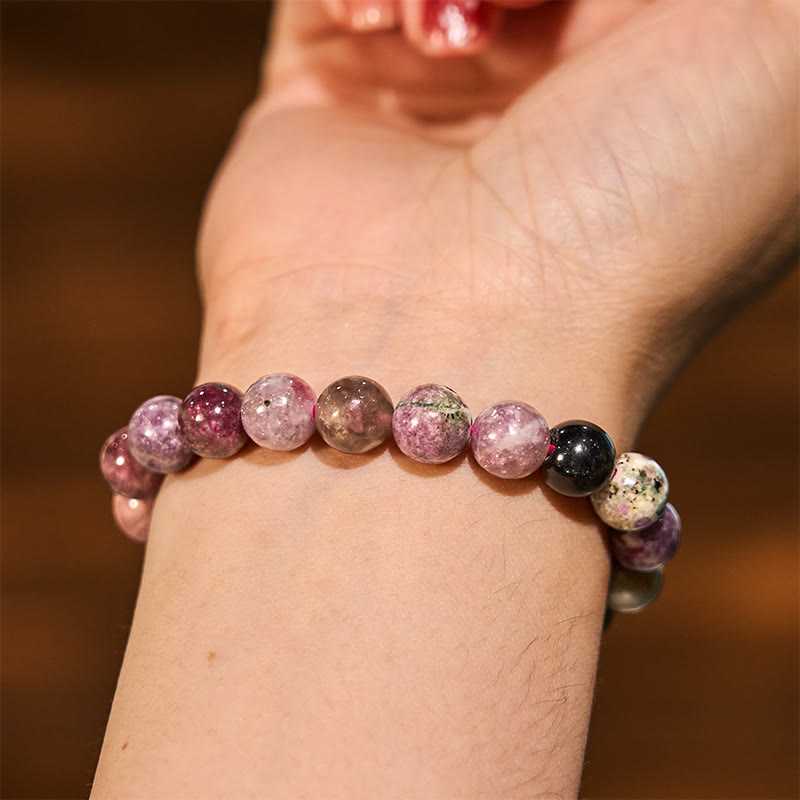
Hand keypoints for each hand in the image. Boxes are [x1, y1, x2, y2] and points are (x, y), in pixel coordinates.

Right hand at [197, 0, 796, 443]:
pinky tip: (375, 30)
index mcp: (666, 78)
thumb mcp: (783, 61)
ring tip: (444, 37)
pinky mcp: (326, 94)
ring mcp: (436, 91)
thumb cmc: (633, 234)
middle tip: (514, 20)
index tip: (610, 6)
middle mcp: (551, 86)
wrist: (453, 355)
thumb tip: (626, 7)